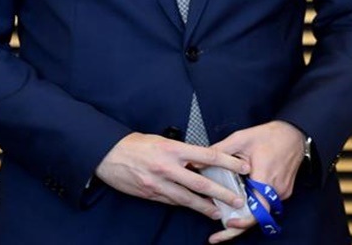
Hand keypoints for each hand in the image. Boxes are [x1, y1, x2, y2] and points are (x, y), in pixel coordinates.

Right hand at [95, 132, 249, 219]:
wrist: (108, 155)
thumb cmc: (138, 144)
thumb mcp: (164, 141)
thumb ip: (183, 151)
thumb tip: (202, 160)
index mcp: (174, 149)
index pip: (208, 156)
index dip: (228, 163)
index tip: (243, 167)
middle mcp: (168, 167)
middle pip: (201, 183)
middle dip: (221, 193)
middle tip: (237, 199)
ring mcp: (158, 184)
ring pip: (187, 199)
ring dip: (205, 206)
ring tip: (218, 212)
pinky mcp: (150, 194)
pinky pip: (172, 202)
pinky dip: (185, 205)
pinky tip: (195, 208)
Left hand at [207, 120, 307, 242]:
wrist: (295, 133)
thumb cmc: (271, 135)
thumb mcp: (241, 138)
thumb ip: (218, 151)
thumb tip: (197, 163)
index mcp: (265, 177)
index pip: (257, 209)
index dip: (243, 221)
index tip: (228, 223)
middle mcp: (276, 189)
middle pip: (257, 216)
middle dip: (238, 228)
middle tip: (218, 236)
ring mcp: (281, 192)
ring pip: (262, 210)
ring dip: (245, 215)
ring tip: (227, 219)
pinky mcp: (283, 191)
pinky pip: (268, 203)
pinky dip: (254, 205)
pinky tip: (242, 202)